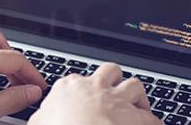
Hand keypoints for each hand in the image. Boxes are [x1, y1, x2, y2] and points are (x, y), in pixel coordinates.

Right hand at [29, 63, 161, 124]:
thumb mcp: (38, 122)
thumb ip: (42, 117)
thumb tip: (40, 119)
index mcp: (69, 87)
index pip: (77, 80)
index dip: (83, 90)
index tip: (83, 99)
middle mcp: (95, 88)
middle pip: (110, 71)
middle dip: (114, 81)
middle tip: (114, 95)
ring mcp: (118, 100)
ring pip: (134, 86)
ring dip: (136, 97)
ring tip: (135, 109)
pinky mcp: (137, 117)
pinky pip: (152, 117)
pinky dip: (152, 123)